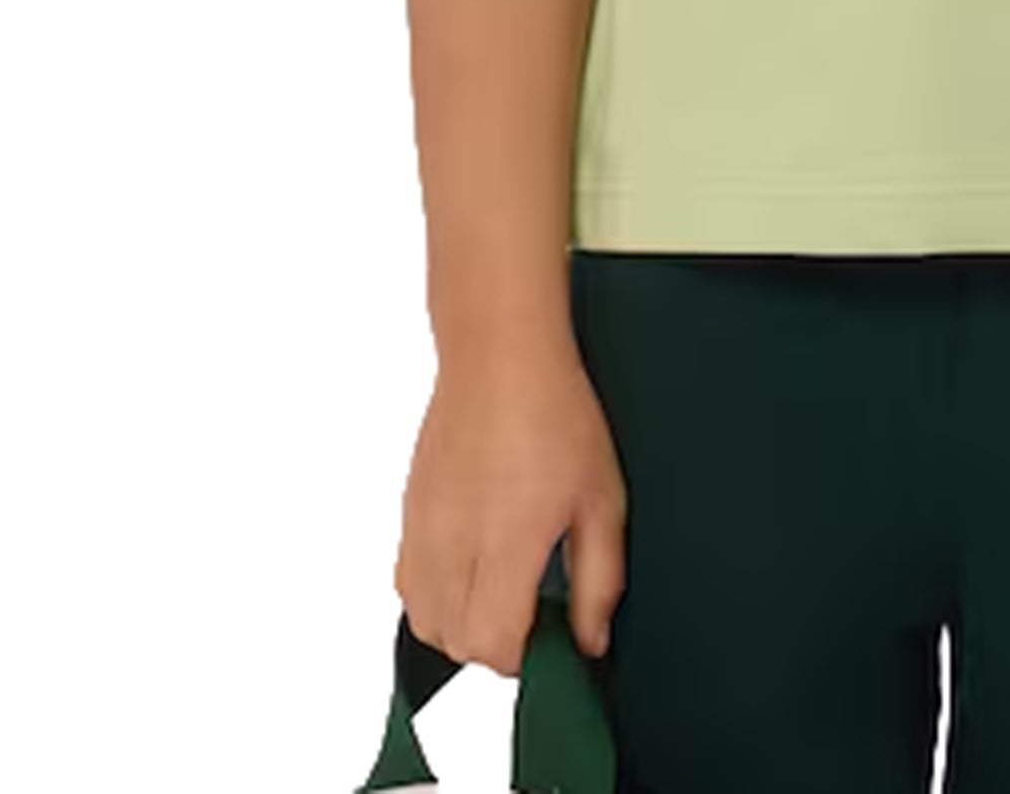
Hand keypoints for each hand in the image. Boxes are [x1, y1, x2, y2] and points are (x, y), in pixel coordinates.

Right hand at [395, 347, 629, 678]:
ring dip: (460, 624)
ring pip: (423, 619)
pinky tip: (468, 563)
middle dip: (495, 644)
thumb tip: (589, 640)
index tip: (550, 636)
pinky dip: (432, 593)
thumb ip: (598, 578)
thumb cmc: (555, 413)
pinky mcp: (409, 511)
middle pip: (454, 642)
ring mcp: (424, 528)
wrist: (499, 353)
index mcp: (505, 545)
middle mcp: (454, 544)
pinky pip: (406, 581)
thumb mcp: (602, 497)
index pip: (492, 645)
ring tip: (499, 589)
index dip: (525, 657)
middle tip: (531, 610)